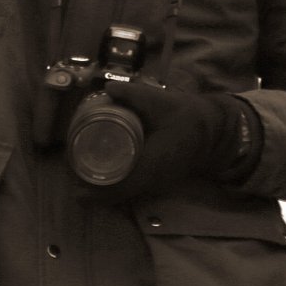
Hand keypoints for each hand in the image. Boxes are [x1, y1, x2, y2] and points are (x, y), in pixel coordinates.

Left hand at [82, 83, 253, 202]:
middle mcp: (152, 181)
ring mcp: (156, 184)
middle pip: (116, 196)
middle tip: (72, 173)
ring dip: (103, 190)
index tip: (74, 187)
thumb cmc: (189, 118)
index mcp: (151, 165)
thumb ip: (135, 95)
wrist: (214, 132)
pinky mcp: (157, 181)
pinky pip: (131, 191)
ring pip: (124, 196)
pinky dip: (115, 188)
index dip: (93, 192)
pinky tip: (104, 174)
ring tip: (81, 174)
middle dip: (92, 191)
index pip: (117, 189)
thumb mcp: (162, 102)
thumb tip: (108, 88)